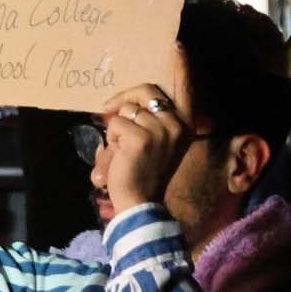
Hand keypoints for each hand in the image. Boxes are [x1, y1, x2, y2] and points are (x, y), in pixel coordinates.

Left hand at [99, 83, 191, 212]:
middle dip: (123, 99)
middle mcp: (176, 125)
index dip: (137, 92)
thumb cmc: (141, 170)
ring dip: (118, 127)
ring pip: (126, 109)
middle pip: (145, 91)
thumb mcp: (153, 141)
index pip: (160, 93)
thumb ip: (147, 120)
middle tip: (107, 110)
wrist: (140, 200)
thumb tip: (121, 101)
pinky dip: (112, 138)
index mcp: (183, 125)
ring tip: (124, 147)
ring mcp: (160, 131)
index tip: (119, 101)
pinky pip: (115, 123)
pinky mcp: (141, 138)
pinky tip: (120, 154)